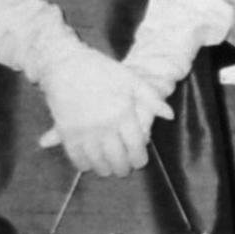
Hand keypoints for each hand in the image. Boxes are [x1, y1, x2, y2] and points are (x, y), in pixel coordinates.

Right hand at [39, 49, 171, 177]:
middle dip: (123, 169)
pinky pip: (78, 158)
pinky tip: (90, 163)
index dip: (139, 159)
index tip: (139, 162)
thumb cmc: (101, 70)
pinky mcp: (66, 133)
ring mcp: (85, 131)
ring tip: (108, 168)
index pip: (136, 148)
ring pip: (99, 162)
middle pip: (118, 160)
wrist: (64, 64)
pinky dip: (85, 165)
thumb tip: (170, 116)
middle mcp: (105, 125)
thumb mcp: (131, 79)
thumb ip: (151, 98)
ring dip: (105, 169)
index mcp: (123, 113)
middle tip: (124, 169)